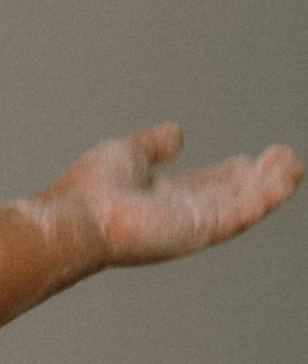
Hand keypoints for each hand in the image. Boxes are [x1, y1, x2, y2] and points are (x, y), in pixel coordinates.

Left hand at [41, 123, 302, 269]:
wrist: (78, 216)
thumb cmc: (90, 189)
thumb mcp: (128, 153)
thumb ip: (154, 145)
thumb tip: (178, 133)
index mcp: (160, 197)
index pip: (204, 184)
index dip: (230, 173)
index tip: (252, 159)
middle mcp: (179, 214)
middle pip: (229, 195)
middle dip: (258, 179)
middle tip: (285, 158)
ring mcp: (192, 225)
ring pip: (242, 205)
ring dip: (270, 186)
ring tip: (295, 165)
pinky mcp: (201, 230)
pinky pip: (243, 213)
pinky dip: (267, 196)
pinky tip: (288, 178)